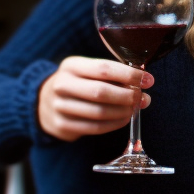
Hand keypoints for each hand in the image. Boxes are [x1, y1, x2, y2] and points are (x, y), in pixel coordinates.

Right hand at [37, 56, 153, 141]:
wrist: (45, 101)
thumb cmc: (79, 83)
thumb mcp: (89, 70)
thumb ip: (113, 74)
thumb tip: (143, 82)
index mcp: (71, 66)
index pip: (104, 69)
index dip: (129, 75)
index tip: (148, 80)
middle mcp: (61, 85)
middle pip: (101, 92)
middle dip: (127, 96)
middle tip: (143, 98)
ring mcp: (58, 107)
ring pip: (99, 112)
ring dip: (123, 112)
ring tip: (134, 109)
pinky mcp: (61, 125)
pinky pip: (94, 128)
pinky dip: (114, 124)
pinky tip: (124, 118)